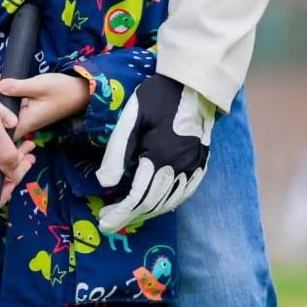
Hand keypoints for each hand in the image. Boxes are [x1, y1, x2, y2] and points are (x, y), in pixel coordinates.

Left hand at [0, 72, 91, 138]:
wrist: (83, 91)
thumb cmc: (62, 90)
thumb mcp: (39, 85)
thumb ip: (18, 87)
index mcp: (26, 123)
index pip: (0, 133)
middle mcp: (25, 124)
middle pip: (1, 122)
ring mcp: (28, 117)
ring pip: (7, 113)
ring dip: (0, 100)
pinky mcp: (30, 110)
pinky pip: (14, 107)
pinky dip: (8, 98)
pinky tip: (4, 84)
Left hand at [95, 74, 217, 232]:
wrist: (192, 83)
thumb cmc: (157, 98)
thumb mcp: (131, 119)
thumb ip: (117, 153)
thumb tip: (105, 184)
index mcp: (160, 157)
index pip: (137, 197)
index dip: (120, 213)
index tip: (104, 223)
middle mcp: (180, 167)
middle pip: (153, 203)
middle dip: (130, 216)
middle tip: (110, 221)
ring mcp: (194, 166)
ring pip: (170, 200)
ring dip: (149, 211)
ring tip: (129, 214)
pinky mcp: (202, 162)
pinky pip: (186, 191)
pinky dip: (170, 202)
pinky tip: (159, 203)